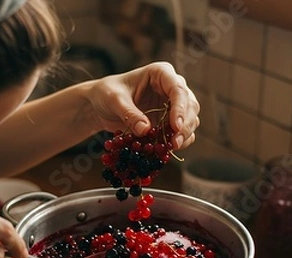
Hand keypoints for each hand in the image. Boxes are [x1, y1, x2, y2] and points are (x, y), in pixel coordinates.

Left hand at [85, 62, 199, 149]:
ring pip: (191, 119)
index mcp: (160, 73)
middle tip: (174, 142)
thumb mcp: (114, 100)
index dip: (181, 108)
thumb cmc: (107, 93)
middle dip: (185, 125)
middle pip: (190, 105)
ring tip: (170, 147)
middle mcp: (171, 87)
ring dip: (184, 135)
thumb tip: (145, 129)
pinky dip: (178, 141)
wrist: (100, 105)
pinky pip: (182, 132)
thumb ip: (129, 113)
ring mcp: (172, 105)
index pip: (178, 88)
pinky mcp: (169, 121)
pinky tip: (167, 149)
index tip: (176, 126)